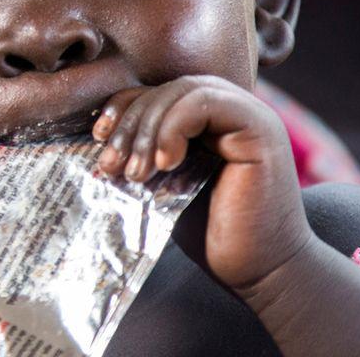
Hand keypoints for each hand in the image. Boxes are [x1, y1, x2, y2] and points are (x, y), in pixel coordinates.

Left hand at [91, 75, 313, 290]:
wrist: (260, 272)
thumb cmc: (211, 232)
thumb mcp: (164, 182)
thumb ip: (146, 152)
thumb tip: (99, 135)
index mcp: (208, 119)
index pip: (158, 92)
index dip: (123, 108)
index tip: (99, 139)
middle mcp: (231, 110)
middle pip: (167, 88)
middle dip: (130, 122)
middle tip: (111, 165)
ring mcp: (249, 114)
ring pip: (183, 91)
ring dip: (148, 128)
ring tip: (135, 173)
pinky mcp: (260, 128)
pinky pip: (206, 103)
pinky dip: (174, 128)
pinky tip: (164, 164)